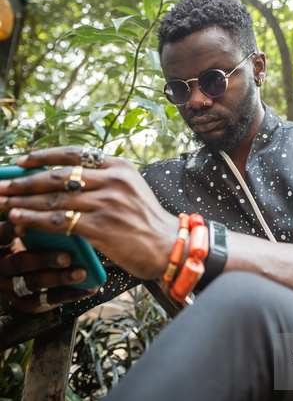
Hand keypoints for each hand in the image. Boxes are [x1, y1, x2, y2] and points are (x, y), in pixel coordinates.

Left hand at [0, 147, 177, 280]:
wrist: (168, 246)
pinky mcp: (101, 227)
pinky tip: (18, 218)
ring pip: (55, 197)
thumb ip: (103, 181)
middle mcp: (113, 180)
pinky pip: (59, 220)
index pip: (75, 153)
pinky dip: (34, 219)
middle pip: (59, 174)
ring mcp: (107, 203)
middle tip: (3, 182)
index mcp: (119, 166)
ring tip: (2, 200)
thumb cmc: (145, 220)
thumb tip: (64, 180)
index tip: (21, 160)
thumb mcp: (129, 189)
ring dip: (24, 199)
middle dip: (26, 179)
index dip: (44, 156)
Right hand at [0, 221, 96, 312]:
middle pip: (19, 263)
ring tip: (82, 272)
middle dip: (44, 259)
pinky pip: (49, 299)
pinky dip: (72, 293)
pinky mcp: (27, 301)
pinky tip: (89, 287)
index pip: (3, 235)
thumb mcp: (29, 234)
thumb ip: (39, 228)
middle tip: (67, 256)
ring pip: (34, 283)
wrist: (24, 274)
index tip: (25, 227)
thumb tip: (66, 218)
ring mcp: (12, 286)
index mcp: (0, 244)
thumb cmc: (32, 243)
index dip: (13, 231)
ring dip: (60, 278)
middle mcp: (2, 266)